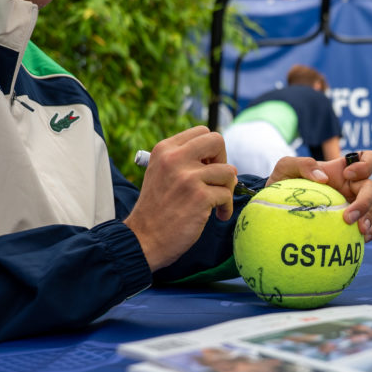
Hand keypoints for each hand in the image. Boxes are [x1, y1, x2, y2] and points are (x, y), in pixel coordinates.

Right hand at [124, 127, 238, 270]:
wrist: (142, 239)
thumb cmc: (156, 210)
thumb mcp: (161, 173)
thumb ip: (183, 160)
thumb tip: (219, 159)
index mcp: (165, 149)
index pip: (201, 132)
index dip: (210, 150)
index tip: (206, 168)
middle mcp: (175, 158)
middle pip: (217, 141)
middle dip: (223, 160)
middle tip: (217, 180)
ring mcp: (188, 177)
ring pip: (228, 171)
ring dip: (227, 189)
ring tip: (217, 203)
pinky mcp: (200, 197)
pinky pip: (227, 194)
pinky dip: (226, 207)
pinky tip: (218, 215)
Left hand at [266, 150, 371, 241]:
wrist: (278, 208)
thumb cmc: (284, 183)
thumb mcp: (286, 168)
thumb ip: (302, 164)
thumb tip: (322, 178)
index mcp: (342, 170)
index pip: (368, 158)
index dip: (366, 164)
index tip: (348, 174)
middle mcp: (353, 187)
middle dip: (365, 201)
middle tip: (348, 217)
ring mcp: (355, 205)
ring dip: (370, 217)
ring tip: (358, 230)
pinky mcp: (355, 223)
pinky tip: (361, 239)